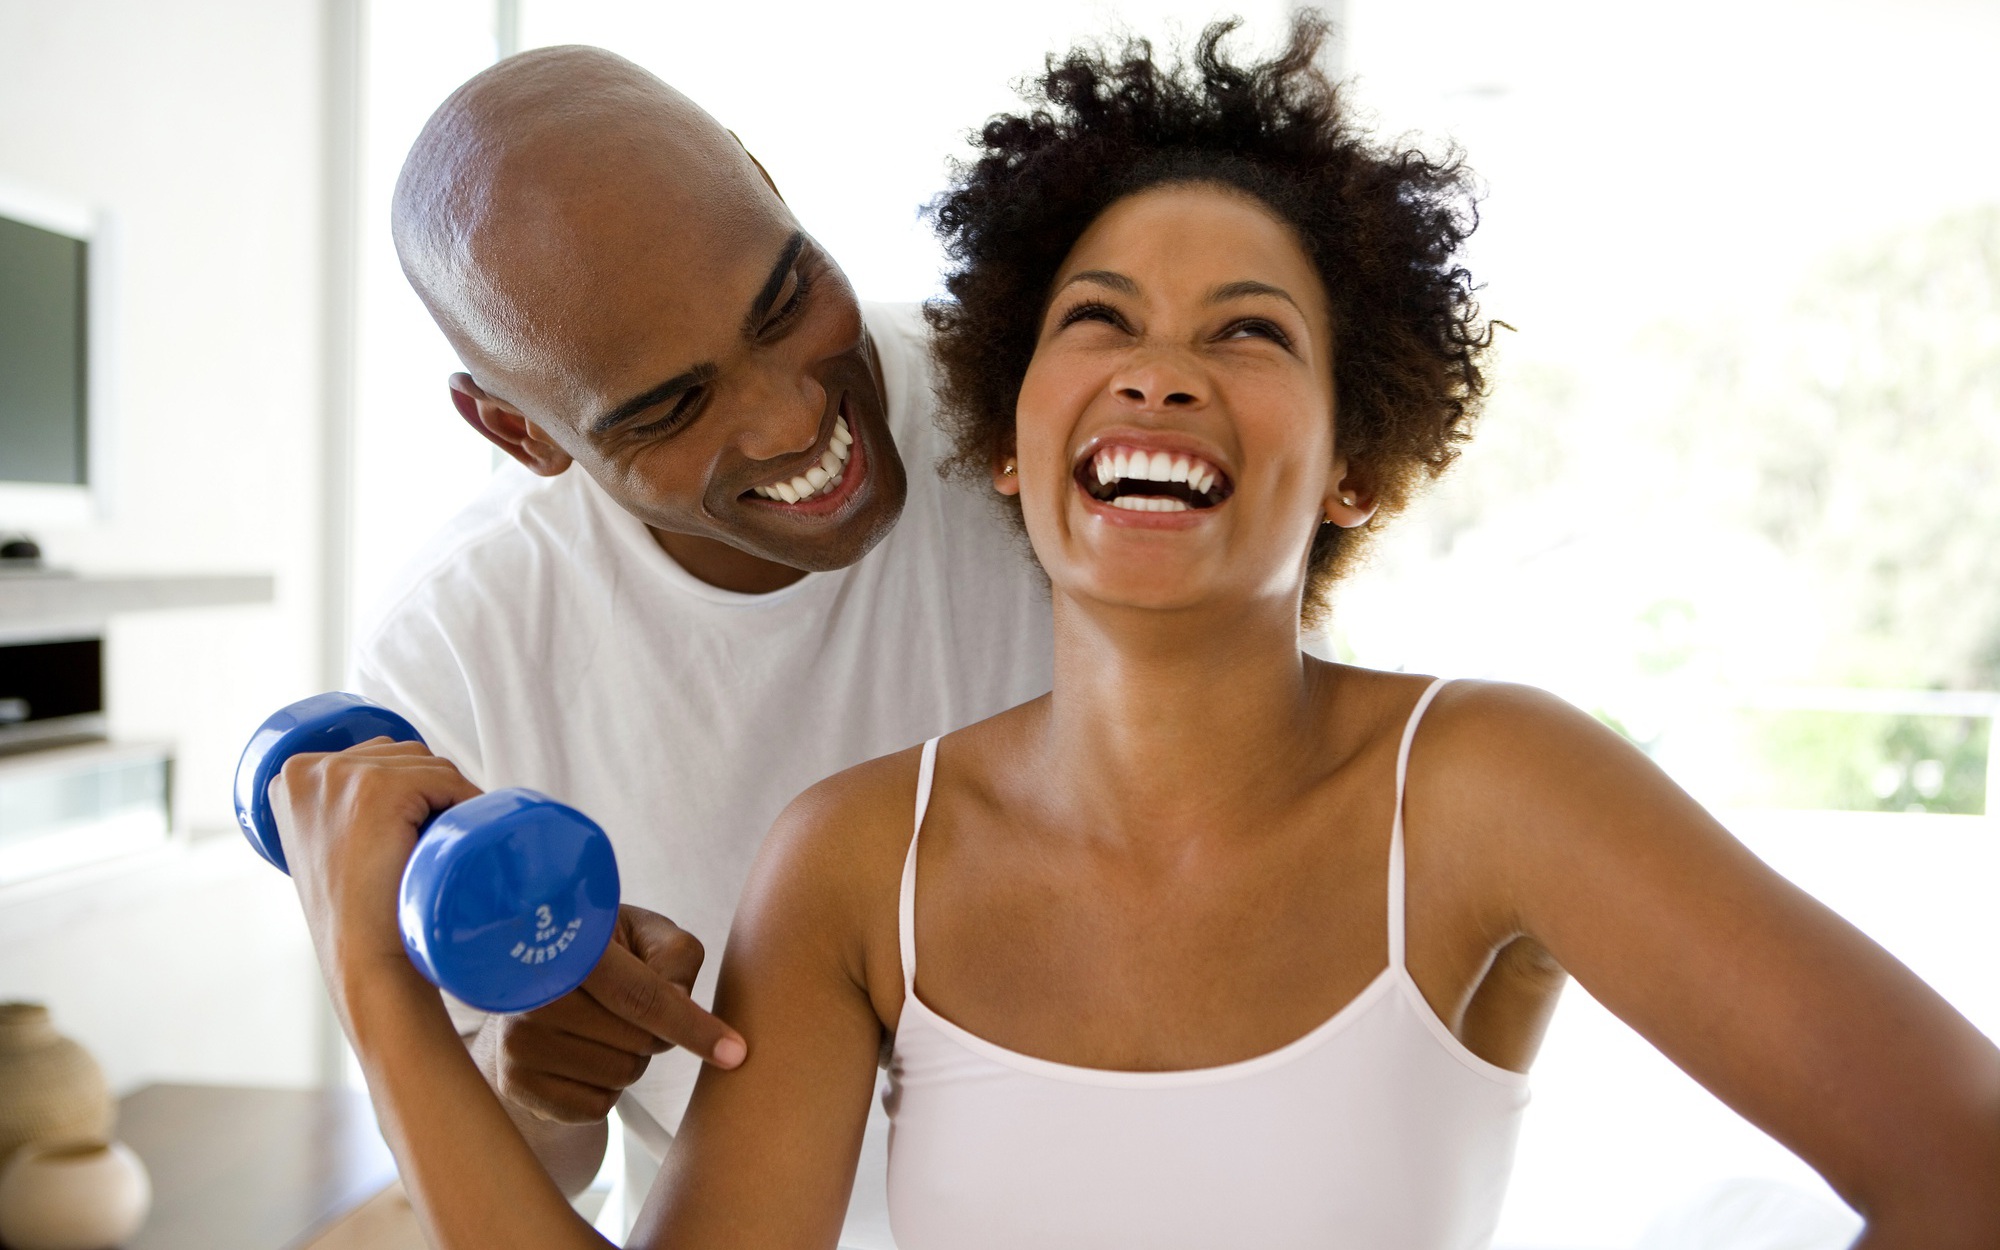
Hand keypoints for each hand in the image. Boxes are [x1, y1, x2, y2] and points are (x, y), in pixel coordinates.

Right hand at [269, 738, 482, 986]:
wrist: (362, 959)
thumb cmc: (355, 912)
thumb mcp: (330, 846)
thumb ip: (341, 809)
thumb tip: (393, 791)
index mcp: (290, 777)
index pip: (375, 757)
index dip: (408, 789)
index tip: (409, 832)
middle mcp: (307, 769)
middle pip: (402, 755)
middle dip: (430, 792)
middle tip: (428, 844)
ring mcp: (341, 776)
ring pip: (428, 765)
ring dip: (448, 800)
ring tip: (436, 846)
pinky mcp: (377, 790)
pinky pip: (446, 779)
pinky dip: (466, 803)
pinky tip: (455, 838)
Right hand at [476, 904, 747, 1123]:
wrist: (533, 989)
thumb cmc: (605, 958)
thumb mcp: (644, 936)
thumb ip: (675, 955)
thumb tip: (680, 1002)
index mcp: (568, 948)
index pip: (641, 995)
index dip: (691, 1024)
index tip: (734, 1052)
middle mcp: (534, 995)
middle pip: (640, 1041)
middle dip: (654, 1033)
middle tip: (625, 1010)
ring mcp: (518, 1042)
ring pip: (621, 1074)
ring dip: (629, 1060)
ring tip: (599, 1031)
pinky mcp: (517, 1085)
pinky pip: (595, 1107)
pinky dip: (603, 1088)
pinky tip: (580, 1058)